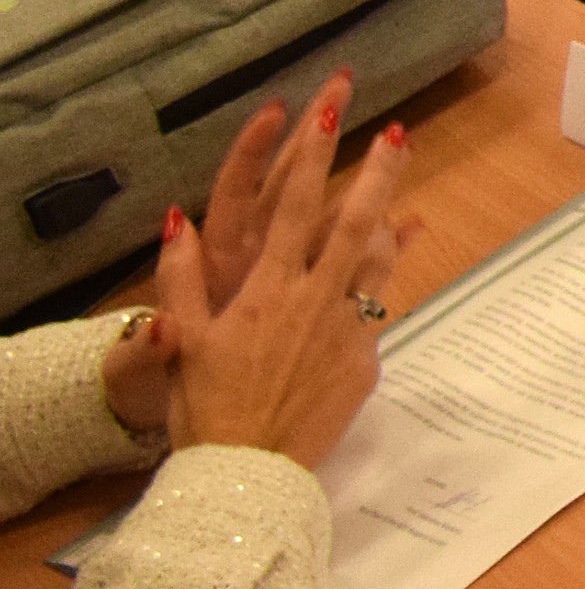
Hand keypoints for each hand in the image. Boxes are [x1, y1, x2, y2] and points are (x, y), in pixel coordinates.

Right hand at [146, 73, 419, 471]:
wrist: (247, 474)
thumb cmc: (205, 408)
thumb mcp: (183, 341)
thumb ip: (179, 278)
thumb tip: (177, 218)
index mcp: (265, 291)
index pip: (293, 208)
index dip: (314, 157)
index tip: (332, 114)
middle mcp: (313, 301)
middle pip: (354, 223)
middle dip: (376, 172)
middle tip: (398, 131)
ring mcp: (345, 328)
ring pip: (378, 258)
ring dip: (392, 213)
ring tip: (401, 179)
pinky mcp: (365, 357)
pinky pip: (383, 301)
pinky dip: (393, 267)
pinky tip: (404, 246)